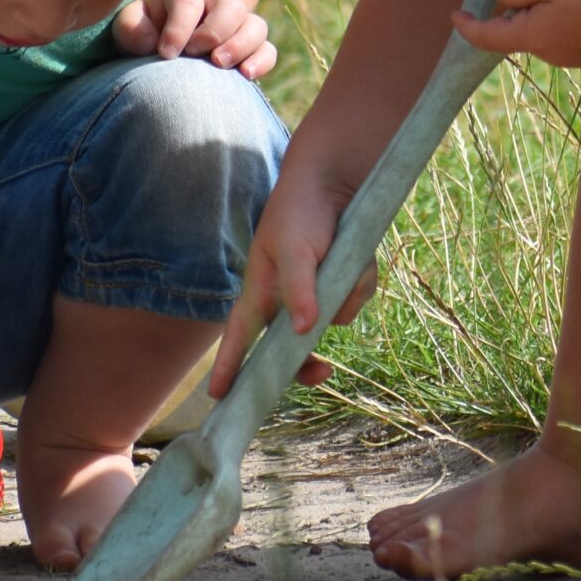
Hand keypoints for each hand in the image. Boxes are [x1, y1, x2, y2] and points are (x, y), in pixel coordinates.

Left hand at [112, 0, 277, 78]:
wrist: (165, 41)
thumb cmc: (145, 31)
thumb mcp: (129, 26)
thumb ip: (130, 28)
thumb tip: (150, 43)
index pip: (188, 3)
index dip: (179, 28)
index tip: (165, 54)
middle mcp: (215, 6)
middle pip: (230, 5)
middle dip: (214, 31)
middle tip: (194, 54)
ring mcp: (237, 27)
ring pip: (256, 25)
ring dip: (241, 45)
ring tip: (219, 65)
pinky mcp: (251, 50)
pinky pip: (268, 50)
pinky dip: (262, 61)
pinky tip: (246, 75)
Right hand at [207, 159, 375, 398]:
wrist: (337, 183)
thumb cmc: (299, 212)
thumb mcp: (294, 249)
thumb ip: (298, 290)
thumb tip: (304, 331)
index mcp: (260, 292)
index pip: (239, 338)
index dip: (229, 367)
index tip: (219, 398)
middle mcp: (286, 300)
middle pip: (292, 350)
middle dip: (308, 363)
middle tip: (324, 371)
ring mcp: (316, 295)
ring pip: (333, 320)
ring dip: (345, 295)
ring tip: (341, 259)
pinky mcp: (341, 286)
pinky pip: (355, 300)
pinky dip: (361, 283)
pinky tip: (358, 259)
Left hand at [449, 0, 580, 67]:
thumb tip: (505, 2)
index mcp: (536, 39)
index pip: (490, 38)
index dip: (469, 26)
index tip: (455, 15)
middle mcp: (554, 55)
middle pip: (519, 28)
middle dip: (518, 3)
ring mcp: (578, 54)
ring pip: (543, 26)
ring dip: (543, 4)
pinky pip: (565, 27)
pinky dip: (562, 9)